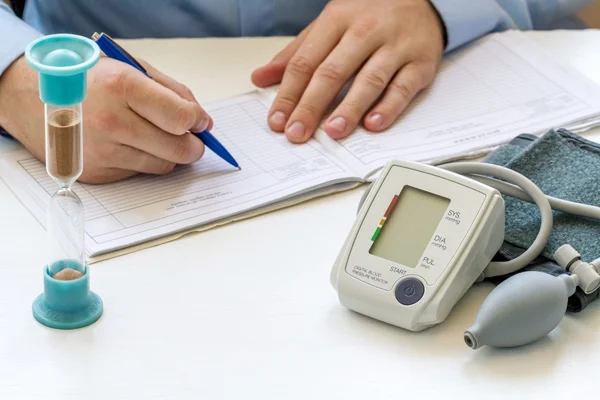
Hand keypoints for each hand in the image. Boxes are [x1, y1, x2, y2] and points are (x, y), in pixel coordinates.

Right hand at [0, 56, 211, 183]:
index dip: (198, 122)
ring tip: (156, 136)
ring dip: (169, 155)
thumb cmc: (87, 79)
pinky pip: (139, 174)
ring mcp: (103, 152)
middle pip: (178, 150)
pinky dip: (143, 161)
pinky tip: (128, 144)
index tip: (200, 121)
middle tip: (193, 140)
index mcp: (123, 88)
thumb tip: (202, 120)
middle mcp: (112, 123)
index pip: (181, 118)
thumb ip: (171, 92)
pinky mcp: (96, 173)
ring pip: (162, 166)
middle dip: (194, 146)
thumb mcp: (129, 68)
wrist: (31, 97)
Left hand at [251, 0, 444, 142]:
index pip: (306, 61)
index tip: (277, 120)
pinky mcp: (420, 62)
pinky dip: (389, 107)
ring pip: (369, 80)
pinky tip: (373, 124)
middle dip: (311, 105)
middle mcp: (365, 31)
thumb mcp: (329, 25)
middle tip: (297, 132)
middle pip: (333, 72)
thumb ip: (296, 53)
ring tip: (333, 132)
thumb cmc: (369, 16)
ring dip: (349, 109)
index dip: (288, 93)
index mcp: (337, 20)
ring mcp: (395, 46)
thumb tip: (260, 78)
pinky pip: (403, 87)